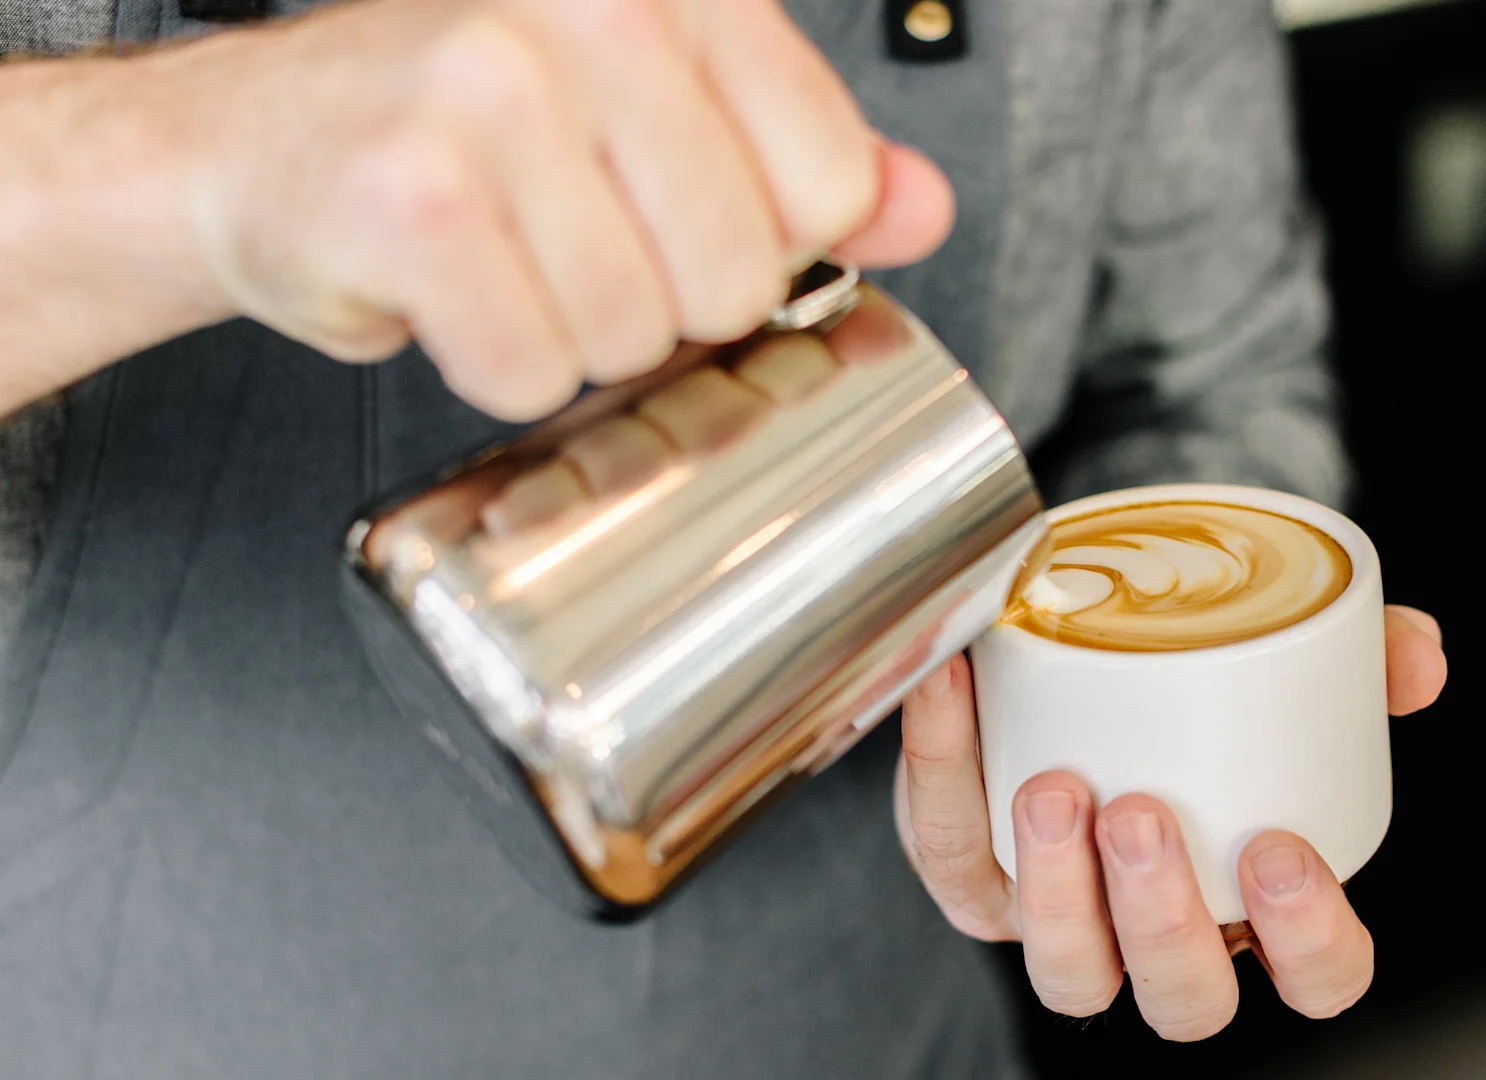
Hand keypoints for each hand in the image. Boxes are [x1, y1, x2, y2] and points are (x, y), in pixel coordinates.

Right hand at [150, 0, 952, 419]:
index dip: (763, 243)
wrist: (260, 146)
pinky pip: (532, 369)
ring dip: (574, 336)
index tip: (682, 221)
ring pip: (636, 333)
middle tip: (575, 245)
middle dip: (665, 302)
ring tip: (509, 263)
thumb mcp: (658, 116)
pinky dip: (494, 365)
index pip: (828, 185)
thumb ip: (801, 158)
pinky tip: (453, 295)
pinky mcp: (414, 194)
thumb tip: (922, 209)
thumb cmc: (465, 133)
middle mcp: (590, 13)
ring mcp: (494, 94)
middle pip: (738, 275)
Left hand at [895, 605, 1446, 1039]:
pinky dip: (944, 764)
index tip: (1281, 852)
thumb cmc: (1184, 695)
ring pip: (1066, 971)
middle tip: (1143, 816)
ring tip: (1055, 788)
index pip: (1319, 976)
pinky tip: (954, 685)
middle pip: (1183, 998)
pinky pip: (947, 850)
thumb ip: (1356, 659)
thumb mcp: (1278, 667)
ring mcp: (1062, 922)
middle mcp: (1161, 934)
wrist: (1058, 662)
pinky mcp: (970, 877)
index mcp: (1257, 902)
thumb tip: (1414, 652)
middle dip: (1163, 921)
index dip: (1310, 943)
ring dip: (1056, 888)